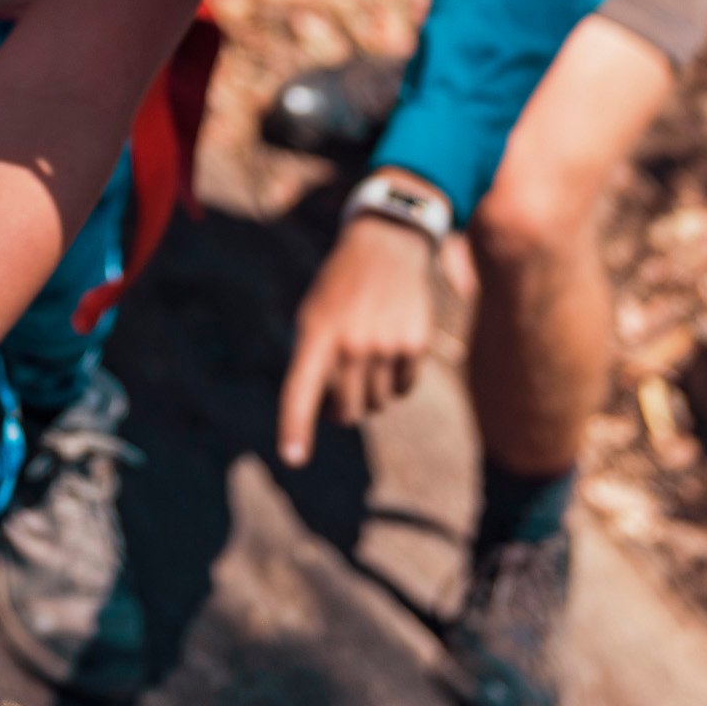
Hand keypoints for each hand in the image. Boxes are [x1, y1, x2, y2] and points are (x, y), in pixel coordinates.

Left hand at [275, 207, 439, 467]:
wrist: (384, 247)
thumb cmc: (339, 292)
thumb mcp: (313, 318)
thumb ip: (313, 365)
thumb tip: (330, 415)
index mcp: (315, 334)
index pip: (299, 388)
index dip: (295, 426)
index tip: (292, 458)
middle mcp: (350, 343)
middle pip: (346, 412)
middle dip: (342, 409)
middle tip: (341, 385)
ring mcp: (384, 344)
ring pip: (377, 404)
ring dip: (370, 392)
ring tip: (368, 354)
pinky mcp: (415, 344)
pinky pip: (403, 389)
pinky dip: (396, 380)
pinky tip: (391, 348)